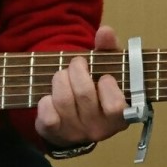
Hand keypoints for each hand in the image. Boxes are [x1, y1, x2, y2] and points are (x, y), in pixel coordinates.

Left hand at [33, 24, 129, 149]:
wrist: (77, 122)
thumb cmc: (98, 91)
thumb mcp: (109, 70)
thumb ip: (109, 50)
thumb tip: (105, 31)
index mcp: (119, 116)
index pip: (115, 106)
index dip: (107, 85)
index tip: (104, 76)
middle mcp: (99, 130)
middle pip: (84, 94)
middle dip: (76, 70)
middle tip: (76, 63)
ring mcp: (76, 133)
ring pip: (63, 100)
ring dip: (60, 79)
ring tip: (62, 75)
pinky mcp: (54, 134)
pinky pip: (47, 115)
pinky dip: (46, 101)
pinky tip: (50, 97)